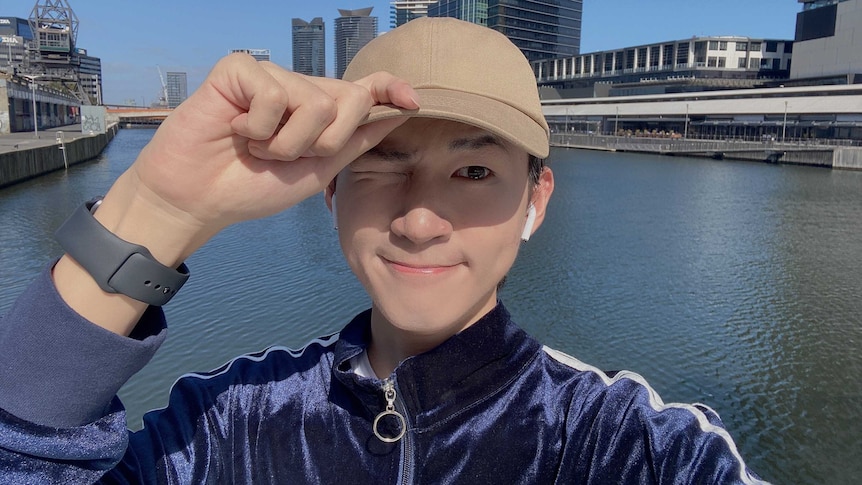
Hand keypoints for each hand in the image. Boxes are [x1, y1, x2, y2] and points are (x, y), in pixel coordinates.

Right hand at [121, 53, 418, 235]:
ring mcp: (270, 76)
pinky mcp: (239, 69)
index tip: (411, 100)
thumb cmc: (252, 186)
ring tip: (256, 146)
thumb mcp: (315, 171)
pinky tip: (236, 130)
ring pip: (313, 103)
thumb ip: (353, 142)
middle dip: (323, 142)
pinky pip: (273, 96)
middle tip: (284, 157)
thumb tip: (395, 114)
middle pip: (348, 100)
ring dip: (285, 143)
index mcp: (318, 112)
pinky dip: (258, 128)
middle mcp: (298, 89)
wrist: (199, 200)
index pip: (361, 90)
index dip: (388, 89)